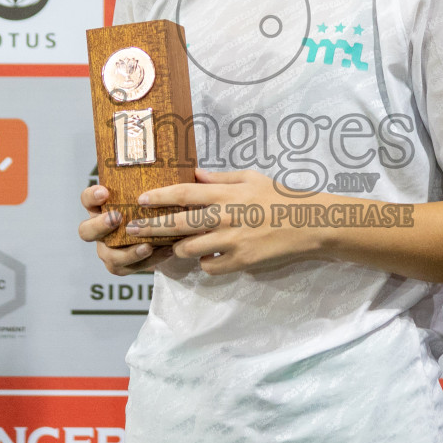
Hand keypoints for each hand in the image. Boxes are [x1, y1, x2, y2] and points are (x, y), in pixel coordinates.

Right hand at [78, 183, 173, 275]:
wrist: (168, 232)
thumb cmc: (158, 206)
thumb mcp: (158, 192)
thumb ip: (166, 181)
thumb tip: (193, 169)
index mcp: (103, 206)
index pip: (87, 199)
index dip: (92, 196)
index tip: (105, 191)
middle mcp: (100, 228)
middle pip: (86, 231)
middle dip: (100, 225)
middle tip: (117, 218)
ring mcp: (107, 249)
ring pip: (107, 254)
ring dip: (127, 251)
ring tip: (147, 245)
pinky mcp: (121, 266)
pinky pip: (128, 268)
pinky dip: (147, 262)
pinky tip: (165, 251)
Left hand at [129, 168, 323, 275]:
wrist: (309, 223)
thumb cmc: (280, 196)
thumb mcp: (251, 177)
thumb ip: (220, 178)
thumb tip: (194, 175)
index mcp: (226, 194)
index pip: (184, 194)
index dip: (159, 197)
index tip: (140, 199)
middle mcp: (225, 218)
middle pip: (178, 224)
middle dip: (151, 227)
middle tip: (133, 228)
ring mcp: (232, 242)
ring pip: (189, 249)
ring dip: (178, 247)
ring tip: (175, 245)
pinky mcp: (241, 262)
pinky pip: (209, 267)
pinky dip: (205, 263)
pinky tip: (208, 257)